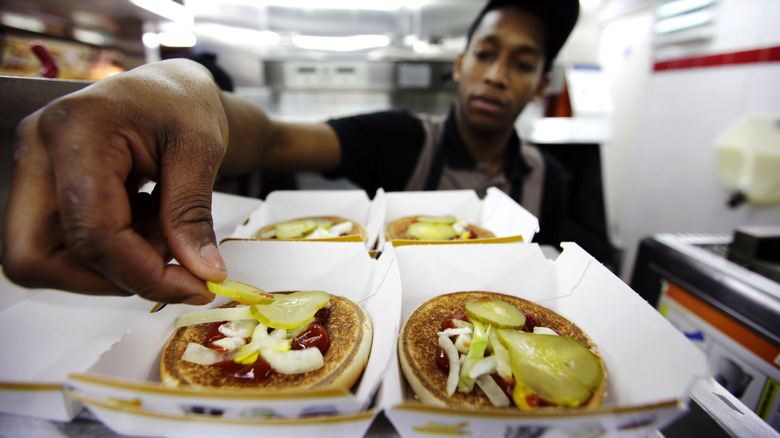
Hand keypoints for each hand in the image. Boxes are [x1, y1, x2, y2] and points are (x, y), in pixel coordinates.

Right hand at [2, 59, 228, 303]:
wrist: (171, 89)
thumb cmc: (183, 102)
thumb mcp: (201, 150)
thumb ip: (193, 214)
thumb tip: (201, 272)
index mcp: (74, 131)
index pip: (90, 230)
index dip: (141, 271)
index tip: (192, 286)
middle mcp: (37, 152)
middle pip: (36, 255)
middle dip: (106, 278)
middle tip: (168, 270)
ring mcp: (34, 173)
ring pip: (45, 258)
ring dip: (113, 266)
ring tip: (164, 235)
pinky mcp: (45, 191)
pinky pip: (63, 247)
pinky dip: (113, 252)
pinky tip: (149, 226)